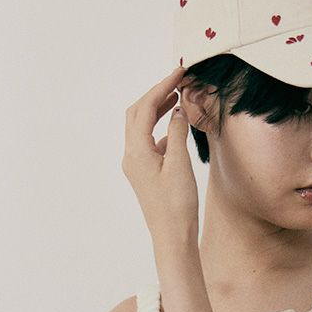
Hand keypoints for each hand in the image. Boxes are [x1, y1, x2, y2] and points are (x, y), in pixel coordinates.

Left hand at [122, 64, 198, 237]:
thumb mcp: (180, 164)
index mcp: (136, 151)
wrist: (172, 238)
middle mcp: (131, 156)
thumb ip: (178, 132)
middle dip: (156, 95)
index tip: (179, 72)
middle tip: (176, 83)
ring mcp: (137, 166)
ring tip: (177, 101)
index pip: (146, 107)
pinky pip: (149, 144)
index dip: (162, 87)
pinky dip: (161, 131)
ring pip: (142, 128)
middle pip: (137, 114)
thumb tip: (178, 111)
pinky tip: (177, 132)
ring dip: (157, 111)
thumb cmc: (176, 206)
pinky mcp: (145, 175)